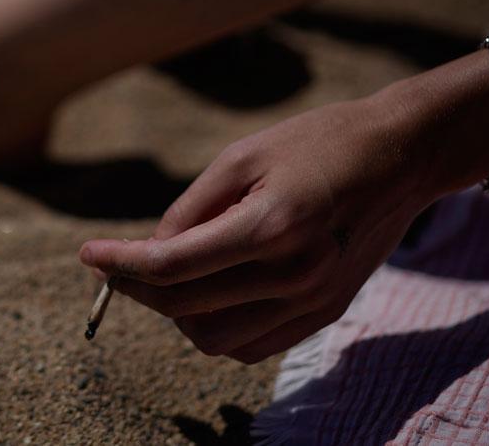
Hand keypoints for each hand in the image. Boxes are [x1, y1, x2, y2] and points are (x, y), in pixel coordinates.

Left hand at [79, 95, 440, 362]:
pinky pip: (252, 345)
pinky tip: (206, 292)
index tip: (87, 254)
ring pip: (215, 339)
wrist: (401, 157)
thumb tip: (149, 253)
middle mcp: (295, 274)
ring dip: (174, 315)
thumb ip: (191, 210)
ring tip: (165, 276)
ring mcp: (314, 301)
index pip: (173, 265)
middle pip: (185, 307)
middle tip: (114, 265)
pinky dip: (216, 328)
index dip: (120, 264)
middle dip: (137, 288)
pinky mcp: (326, 313)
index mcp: (272, 226)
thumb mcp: (242, 156)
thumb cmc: (316, 143)